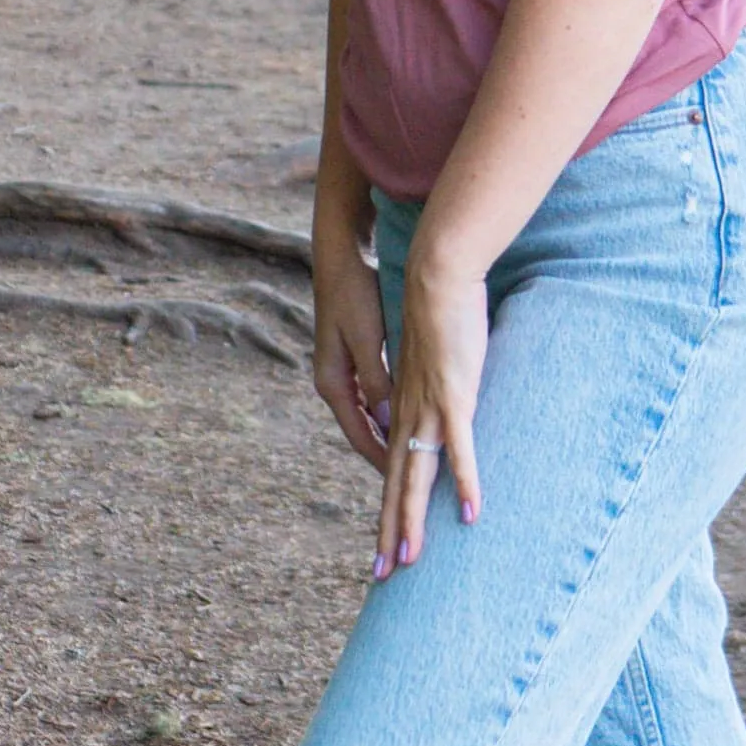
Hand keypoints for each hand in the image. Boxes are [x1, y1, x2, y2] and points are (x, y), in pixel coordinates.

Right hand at [311, 225, 393, 472]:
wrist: (341, 256)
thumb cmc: (355, 294)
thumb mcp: (367, 339)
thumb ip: (377, 380)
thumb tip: (388, 423)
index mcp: (333, 383)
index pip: (360, 437)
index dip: (384, 462)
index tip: (406, 488)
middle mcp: (336, 383)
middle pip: (364, 434)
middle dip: (386, 460)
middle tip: (410, 489)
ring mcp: (345, 371)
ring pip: (370, 418)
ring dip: (389, 440)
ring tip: (411, 464)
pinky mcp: (356, 356)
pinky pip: (375, 398)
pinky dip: (389, 415)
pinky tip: (406, 421)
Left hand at [375, 247, 486, 576]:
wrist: (436, 279)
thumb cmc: (440, 314)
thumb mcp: (432, 360)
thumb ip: (433, 387)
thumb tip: (442, 405)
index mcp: (403, 408)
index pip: (391, 470)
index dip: (388, 509)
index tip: (384, 544)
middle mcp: (409, 415)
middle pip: (396, 484)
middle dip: (389, 531)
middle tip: (382, 576)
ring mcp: (430, 410)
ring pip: (417, 477)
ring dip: (414, 521)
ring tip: (408, 560)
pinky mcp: (454, 398)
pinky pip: (460, 450)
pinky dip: (464, 483)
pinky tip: (471, 514)